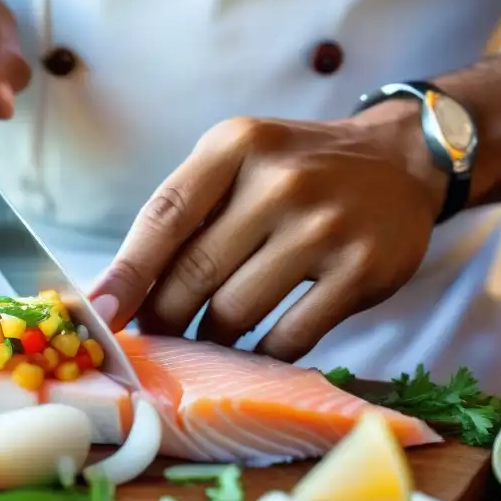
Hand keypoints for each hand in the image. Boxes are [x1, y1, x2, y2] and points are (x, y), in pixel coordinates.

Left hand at [90, 112, 447, 361]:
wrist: (401, 161)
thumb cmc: (298, 169)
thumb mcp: (238, 162)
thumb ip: (186, 213)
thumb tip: (119, 291)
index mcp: (235, 146)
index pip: (164, 217)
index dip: (125, 274)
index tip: (98, 314)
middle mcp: (280, 180)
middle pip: (193, 274)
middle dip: (164, 316)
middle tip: (158, 333)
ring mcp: (324, 227)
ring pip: (235, 312)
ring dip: (211, 338)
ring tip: (208, 337)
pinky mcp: (361, 271)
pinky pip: (288, 337)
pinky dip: (261, 355)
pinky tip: (255, 350)